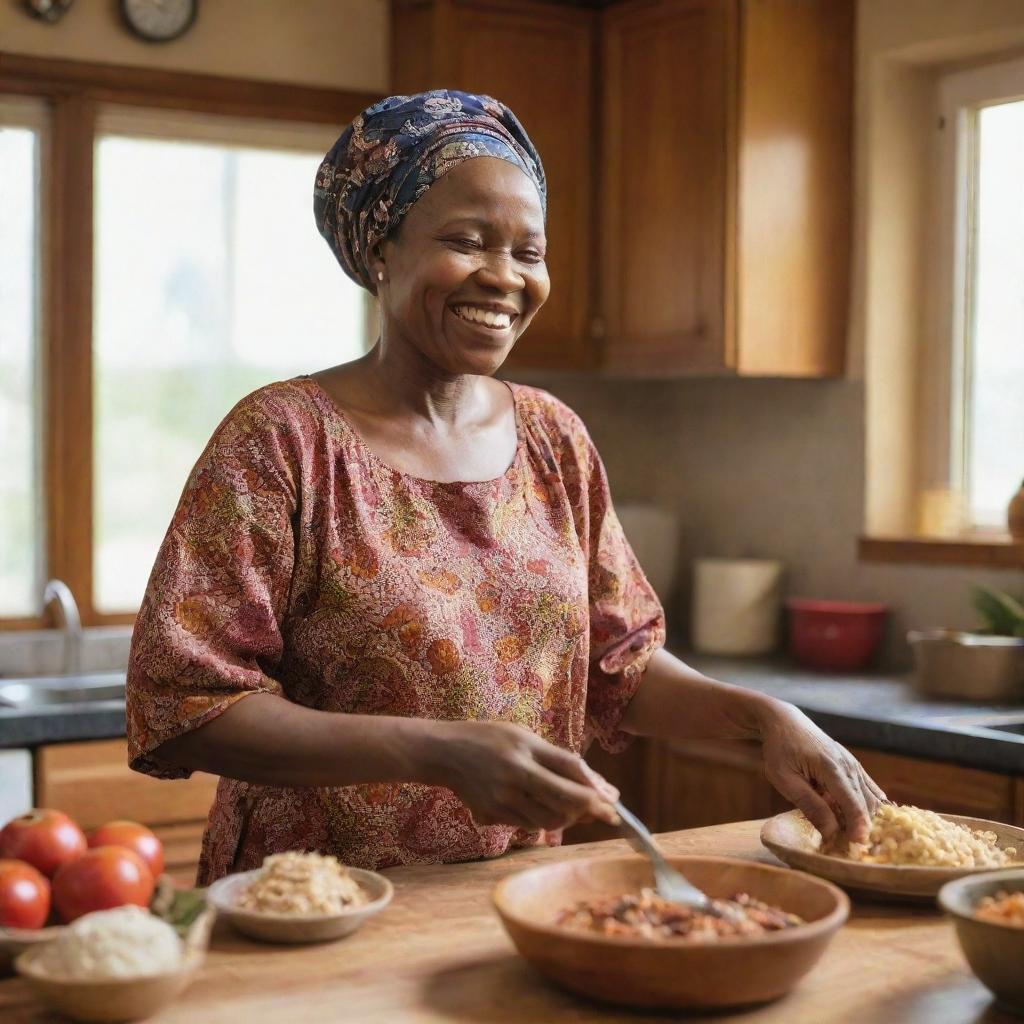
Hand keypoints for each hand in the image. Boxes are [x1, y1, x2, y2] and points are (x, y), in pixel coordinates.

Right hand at [423, 721, 619, 830]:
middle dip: (589, 811)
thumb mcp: (524, 736)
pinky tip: (546, 808)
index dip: (596, 792)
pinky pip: (528, 825)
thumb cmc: (489, 738)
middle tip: (604, 812)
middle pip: (563, 803)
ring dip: (567, 818)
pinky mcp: (492, 815)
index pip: (570, 773)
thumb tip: (593, 783)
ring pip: (548, 821)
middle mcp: (514, 776)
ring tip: (574, 808)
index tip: (615, 803)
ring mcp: (502, 799)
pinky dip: (544, 820)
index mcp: (525, 752)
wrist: (445, 753)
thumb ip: (556, 759)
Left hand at [757, 700, 885, 842]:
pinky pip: (868, 790)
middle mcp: (848, 765)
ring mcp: (853, 764)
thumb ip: (809, 805)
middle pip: (866, 802)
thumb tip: (832, 832)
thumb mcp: (784, 779)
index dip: (858, 826)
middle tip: (857, 850)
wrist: (784, 721)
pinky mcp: (853, 766)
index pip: (852, 802)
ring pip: (871, 797)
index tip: (859, 846)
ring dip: (868, 818)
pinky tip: (865, 822)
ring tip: (859, 839)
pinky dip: (868, 806)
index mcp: (831, 767)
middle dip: (864, 826)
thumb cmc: (780, 750)